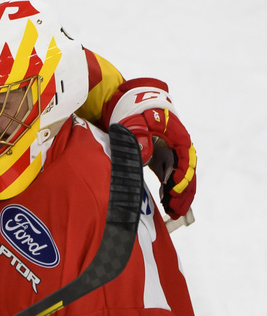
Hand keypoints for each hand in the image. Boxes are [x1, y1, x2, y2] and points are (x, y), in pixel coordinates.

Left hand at [104, 78, 195, 218]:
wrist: (128, 102)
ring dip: (178, 194)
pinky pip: (169, 176)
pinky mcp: (160, 157)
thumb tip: (146, 156)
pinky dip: (169, 189)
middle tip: (177, 210)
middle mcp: (177, 146)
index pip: (185, 160)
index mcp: (176, 136)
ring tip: (173, 213)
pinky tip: (165, 203)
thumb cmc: (133, 111)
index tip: (174, 192)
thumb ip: (140, 138)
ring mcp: (170, 152)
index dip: (182, 177)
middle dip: (184, 192)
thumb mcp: (134, 122)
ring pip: (180, 176)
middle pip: (187, 172)